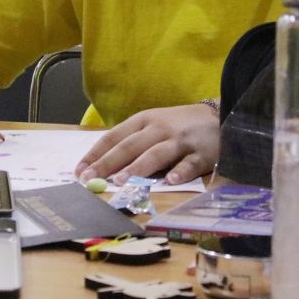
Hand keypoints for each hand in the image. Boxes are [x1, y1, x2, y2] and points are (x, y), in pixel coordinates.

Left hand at [75, 104, 220, 185]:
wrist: (219, 116)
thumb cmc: (179, 125)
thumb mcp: (153, 125)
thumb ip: (132, 142)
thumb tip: (101, 166)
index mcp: (144, 120)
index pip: (114, 136)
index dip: (95, 154)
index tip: (79, 171)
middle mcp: (160, 128)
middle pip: (131, 146)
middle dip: (108, 163)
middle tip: (91, 179)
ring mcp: (181, 140)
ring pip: (157, 153)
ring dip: (138, 167)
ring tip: (121, 181)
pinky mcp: (202, 153)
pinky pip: (190, 163)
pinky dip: (180, 172)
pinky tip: (171, 181)